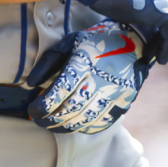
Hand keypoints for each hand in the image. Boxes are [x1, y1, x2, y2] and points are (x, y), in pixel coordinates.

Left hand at [26, 20, 148, 133]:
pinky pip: (102, 121)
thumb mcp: (70, 42)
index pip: (61, 90)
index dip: (43, 105)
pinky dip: (85, 127)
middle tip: (38, 121)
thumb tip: (31, 83)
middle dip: (50, 119)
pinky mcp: (125, 100)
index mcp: (86, 60)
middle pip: (72, 108)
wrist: (135, 39)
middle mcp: (101, 77)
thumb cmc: (97, 41)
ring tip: (52, 125)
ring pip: (86, 119)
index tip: (32, 110)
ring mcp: (115, 91)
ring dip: (65, 127)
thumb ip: (49, 61)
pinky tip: (74, 125)